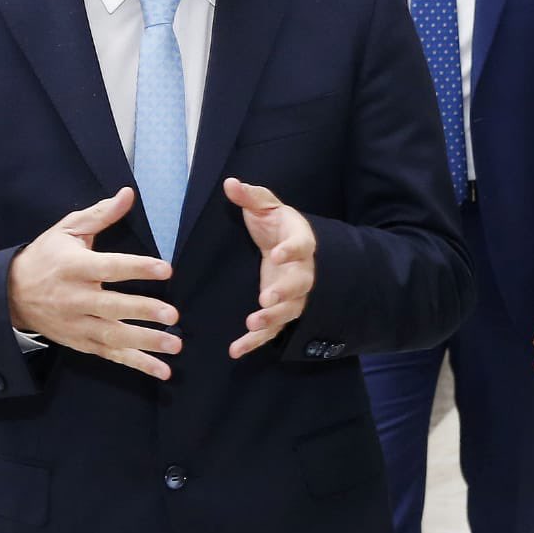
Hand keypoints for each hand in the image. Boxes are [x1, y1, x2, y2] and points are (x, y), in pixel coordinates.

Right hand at [6, 187, 178, 378]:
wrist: (9, 295)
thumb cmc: (45, 257)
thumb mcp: (67, 230)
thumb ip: (100, 215)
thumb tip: (128, 194)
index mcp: (74, 267)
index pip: (109, 268)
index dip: (137, 268)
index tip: (166, 269)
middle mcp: (75, 299)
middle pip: (112, 307)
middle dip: (142, 312)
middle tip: (172, 314)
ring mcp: (78, 325)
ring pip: (114, 336)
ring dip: (146, 343)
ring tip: (176, 344)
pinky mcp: (81, 343)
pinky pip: (112, 356)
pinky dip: (137, 364)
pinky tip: (162, 371)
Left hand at [224, 178, 315, 358]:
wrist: (286, 248)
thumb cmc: (276, 226)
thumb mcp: (265, 207)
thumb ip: (251, 197)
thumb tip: (230, 183)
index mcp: (301, 242)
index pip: (301, 246)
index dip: (291, 251)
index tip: (276, 254)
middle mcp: (303, 272)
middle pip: (300, 285)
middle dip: (284, 293)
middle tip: (266, 298)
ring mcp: (293, 296)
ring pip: (288, 311)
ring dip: (271, 320)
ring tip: (251, 325)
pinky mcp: (280, 312)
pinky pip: (271, 331)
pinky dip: (255, 342)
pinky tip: (236, 350)